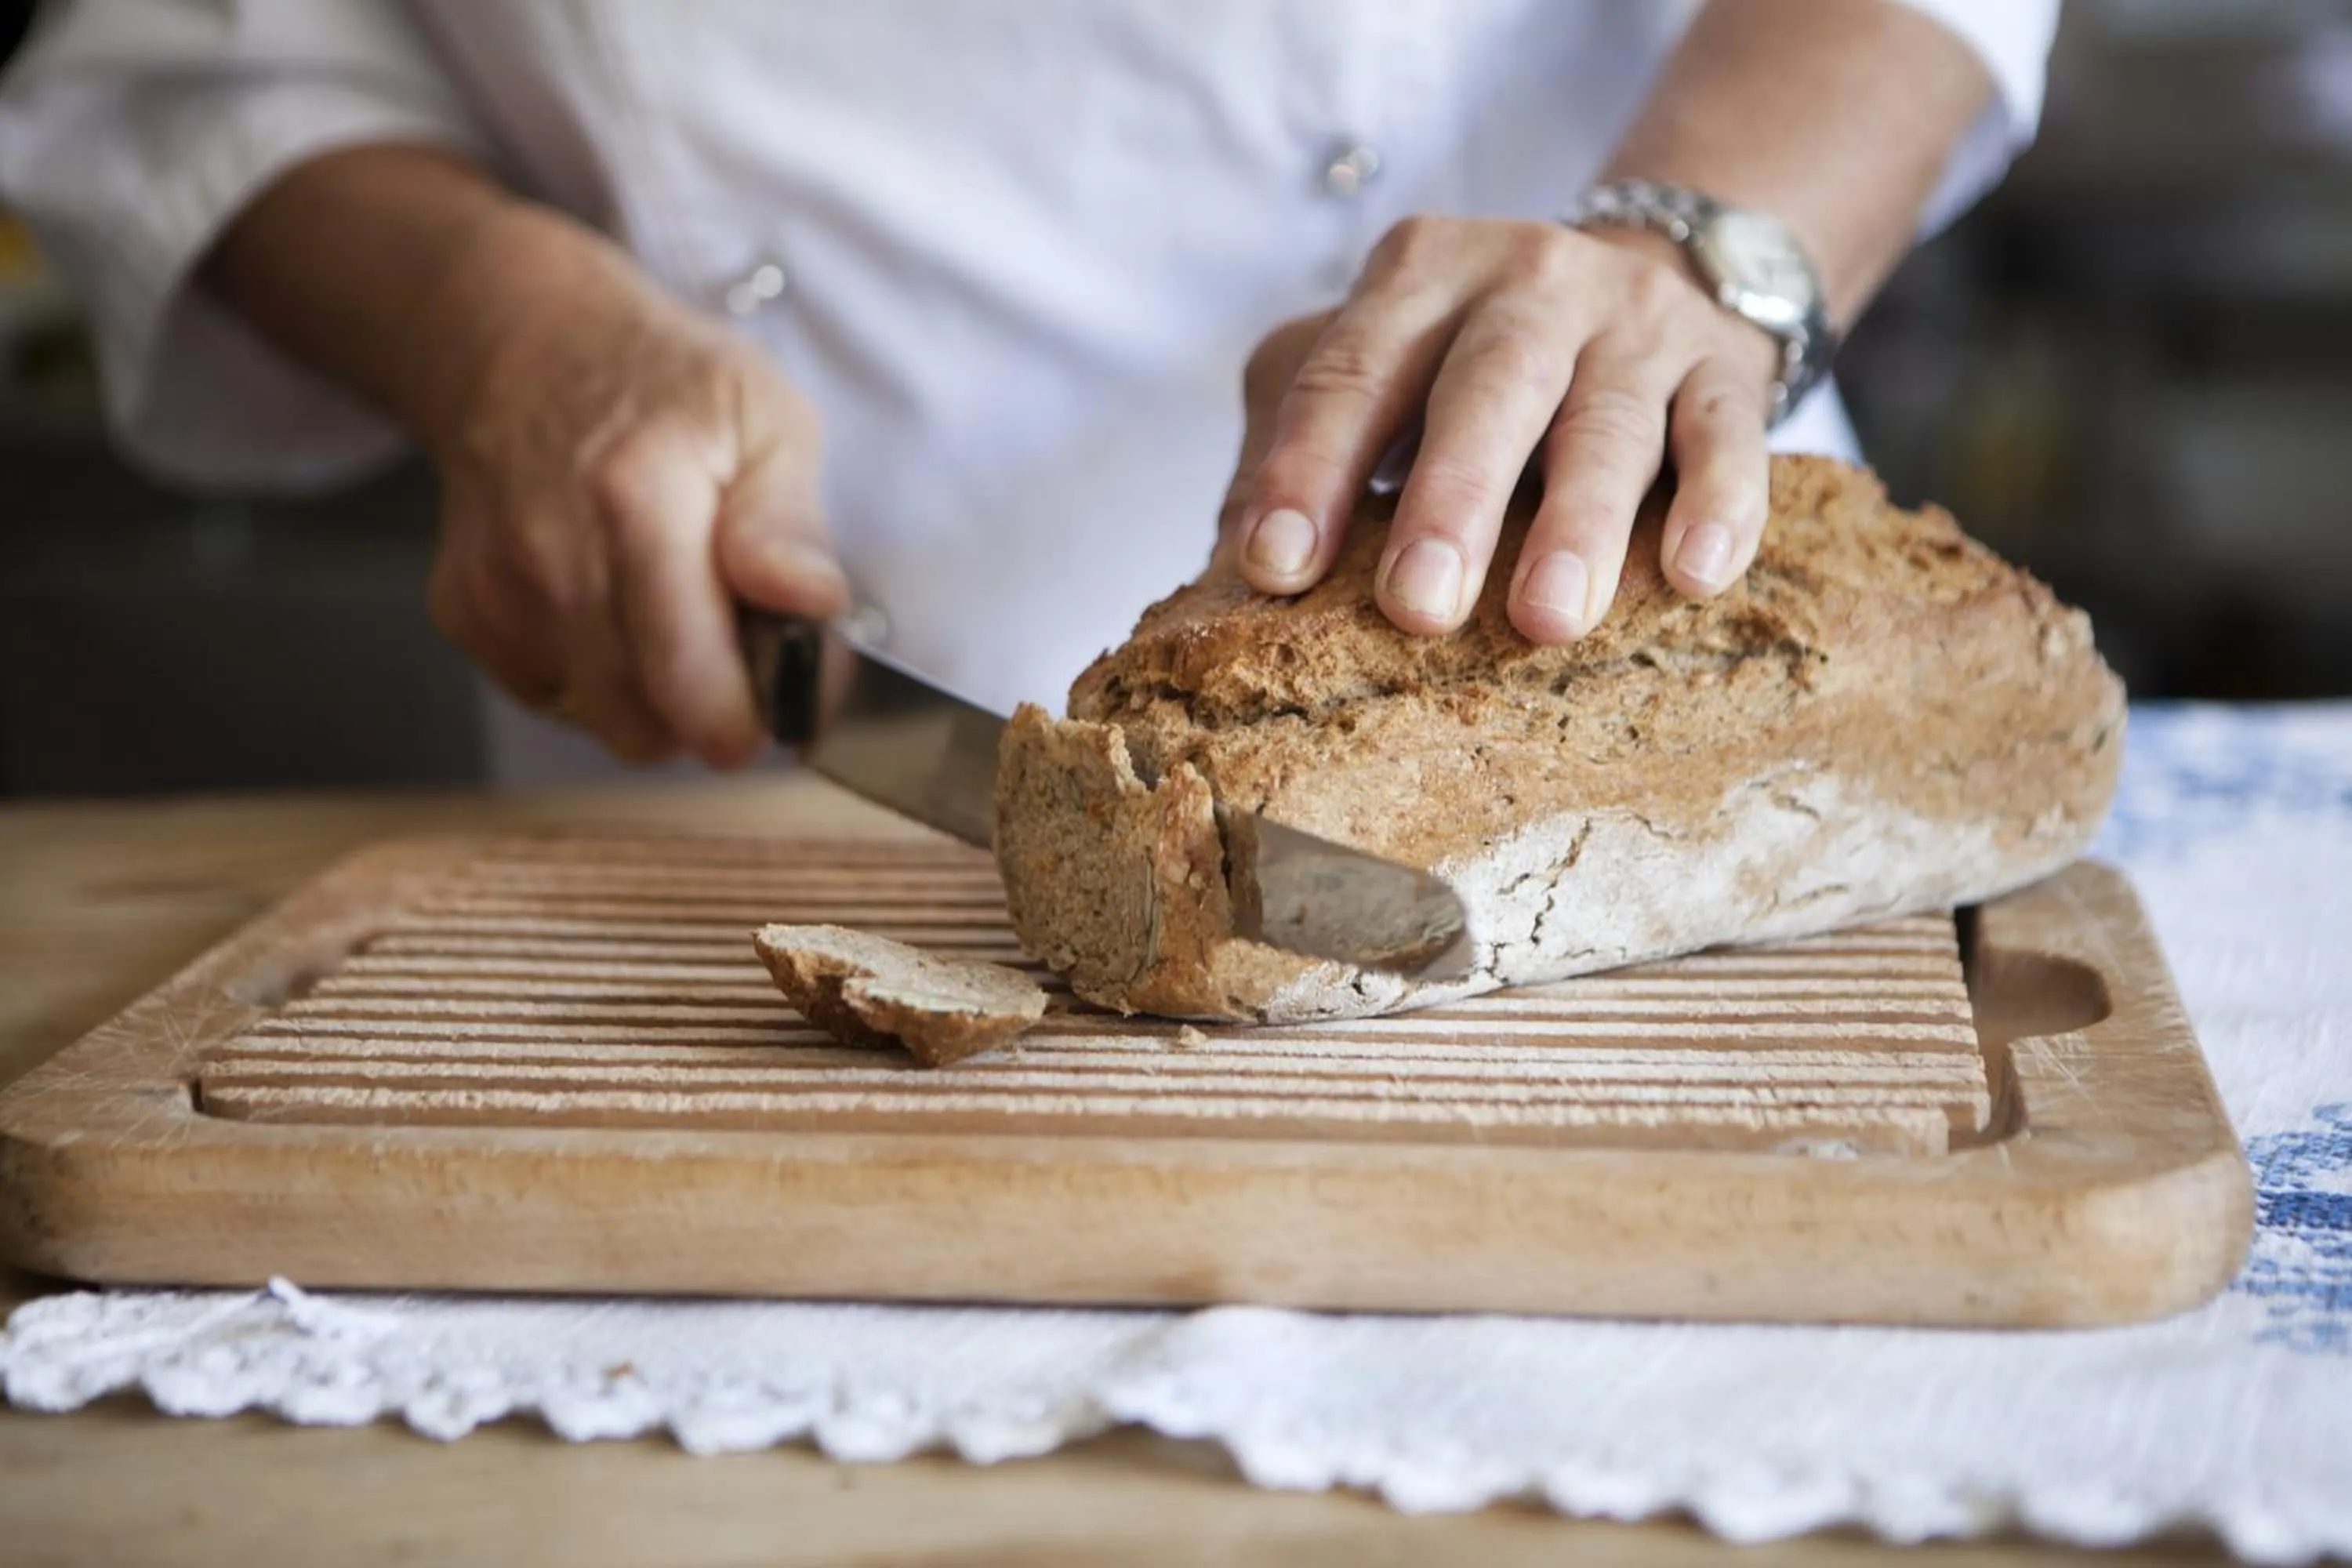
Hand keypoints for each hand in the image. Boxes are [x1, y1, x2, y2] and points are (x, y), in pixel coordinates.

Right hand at [418, 209, 846, 765]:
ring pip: (602, 721)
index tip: (784, 700)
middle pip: (645, 725)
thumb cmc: (663, 384)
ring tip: (677, 618)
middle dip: (707, 713)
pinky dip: (595, 677)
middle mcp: (550, 558)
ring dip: (654, 698)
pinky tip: (614, 608)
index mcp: (636, 504)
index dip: (749, 719)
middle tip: (738, 653)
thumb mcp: (765, 417)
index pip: (690, 681)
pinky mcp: (465, 614)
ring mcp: (498, 591)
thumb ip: (790, 521)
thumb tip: (811, 600)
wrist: (524, 345)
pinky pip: (552, 697)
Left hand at [1226, 216, 1781, 640]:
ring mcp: (1636, 321)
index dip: (1310, 468)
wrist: (1652, 272)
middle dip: (1451, 500)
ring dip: (1577, 525)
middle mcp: (1529, 278)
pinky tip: (1693, 576)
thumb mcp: (1374, 374)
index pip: (1351, 370)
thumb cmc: (1466, 362)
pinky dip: (1718, 506)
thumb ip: (1297, 448)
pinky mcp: (1725, 370)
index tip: (1275, 566)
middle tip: (1417, 608)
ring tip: (1545, 622)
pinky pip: (1730, 437)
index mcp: (1418, 275)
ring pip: (1609, 422)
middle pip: (1488, 387)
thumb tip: (1231, 569)